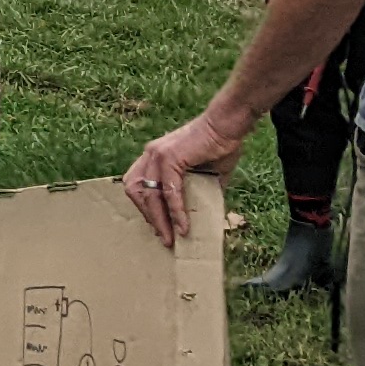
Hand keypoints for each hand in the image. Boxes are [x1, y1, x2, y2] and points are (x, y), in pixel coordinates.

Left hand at [118, 112, 250, 241]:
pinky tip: (184, 226)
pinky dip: (176, 211)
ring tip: (171, 238)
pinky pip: (168, 192)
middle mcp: (150, 154)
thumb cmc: (219, 147)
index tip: (158, 225)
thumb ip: (196, 191)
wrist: (227, 127)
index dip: (145, 207)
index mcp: (154, 157)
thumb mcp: (203, 175)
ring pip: (150, 195)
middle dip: (149, 217)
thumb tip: (201, 216)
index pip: (137, 185)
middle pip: (136, 192)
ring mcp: (157, 155)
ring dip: (160, 220)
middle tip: (163, 236)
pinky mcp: (169, 158)